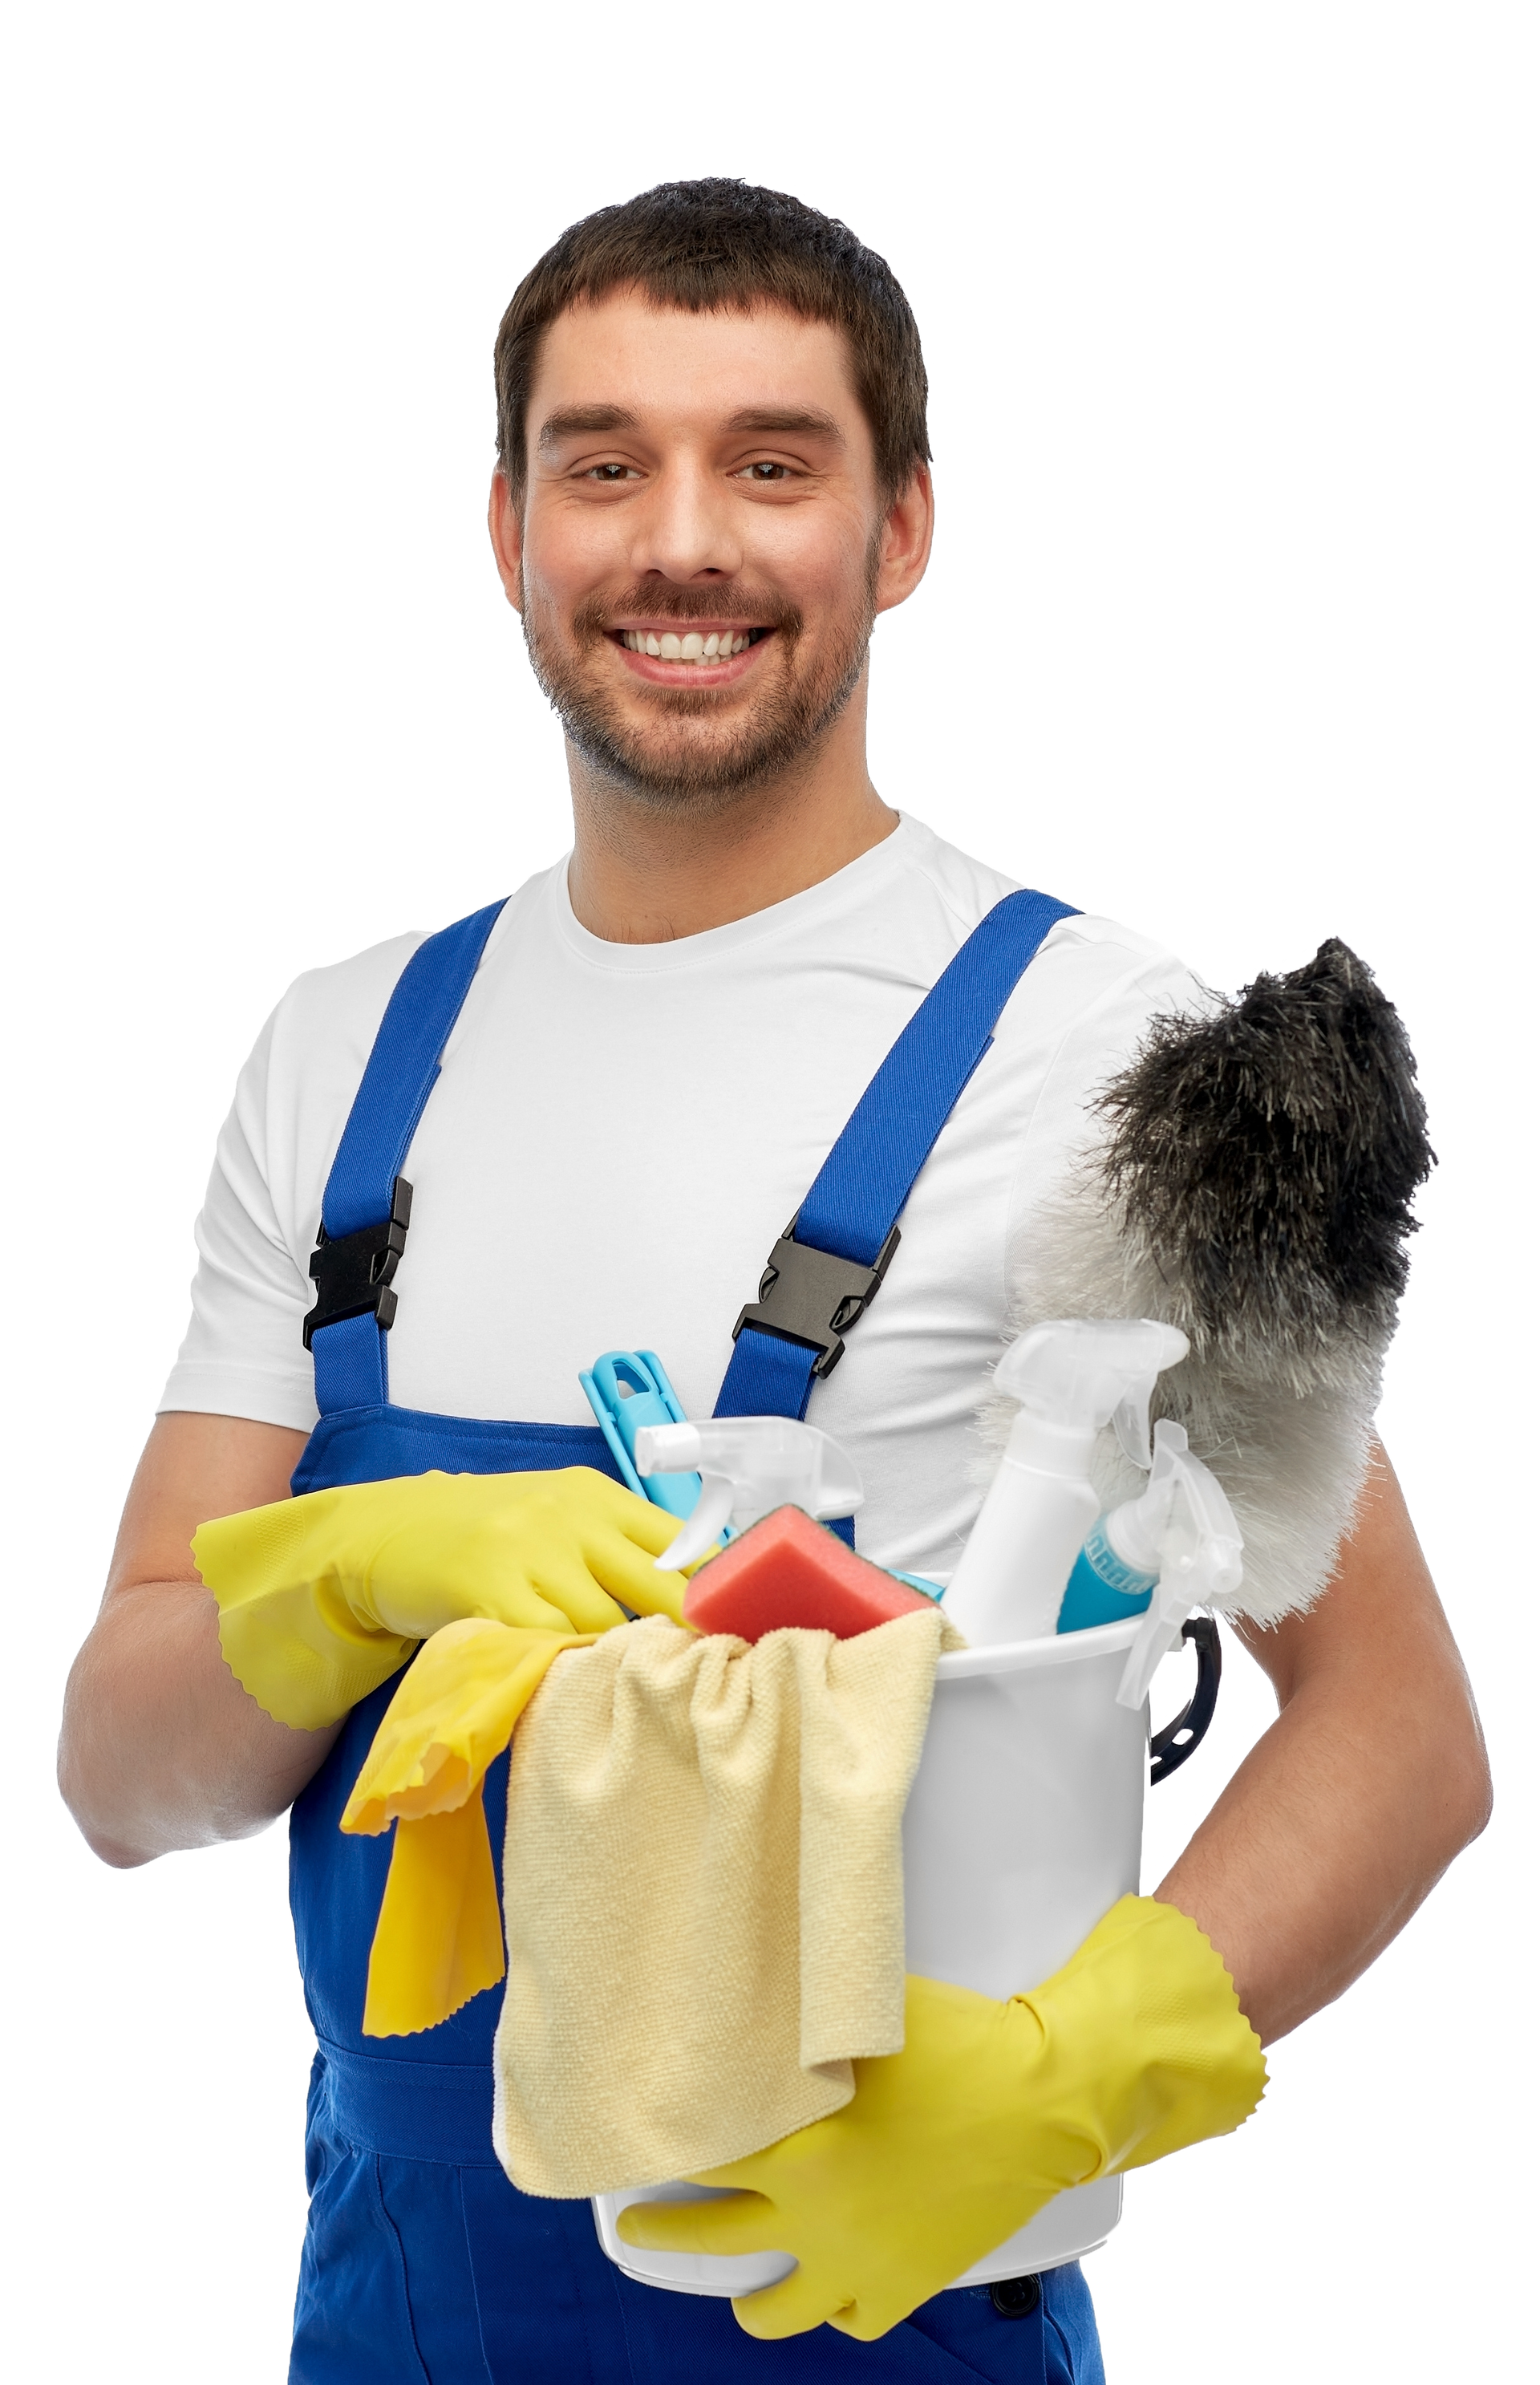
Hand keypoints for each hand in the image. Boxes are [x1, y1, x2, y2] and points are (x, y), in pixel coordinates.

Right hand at [193, 1467, 691, 1728]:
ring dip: (625, 1668)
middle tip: (724, 1682)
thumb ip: (623, 1551)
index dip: (726, 1592)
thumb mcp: (560, 1522)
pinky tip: (575, 1692)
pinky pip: (548, 1645)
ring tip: (645, 1700)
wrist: (387, 1531)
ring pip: (608, 1628)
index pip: (688, 1540)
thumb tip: (705, 1595)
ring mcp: (530, 1551)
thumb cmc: (489, 1536)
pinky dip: (566, 1673)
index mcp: (599, 1497)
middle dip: (697, 1638)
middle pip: (665, 1584)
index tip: (755, 1632)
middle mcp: (572, 1517)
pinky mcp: (489, 1590)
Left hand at [620, 1897, 1264, 2340]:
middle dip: (660, 2228)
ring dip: (747, 2298)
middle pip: (709, 2235)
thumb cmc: (960, 2043)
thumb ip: (808, 2015)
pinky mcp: (908, 2284)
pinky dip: (836, 2307)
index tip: (643, 2133)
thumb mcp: (871, 2017)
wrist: (1042, 2101)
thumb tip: (759, 1985)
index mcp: (798, 2144)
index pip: (702, 2150)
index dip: (667, 2141)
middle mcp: (816, 2213)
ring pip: (776, 2308)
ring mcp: (860, 2259)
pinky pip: (854, 2317)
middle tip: (633, 2221)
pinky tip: (826, 2292)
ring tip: (734, 2289)